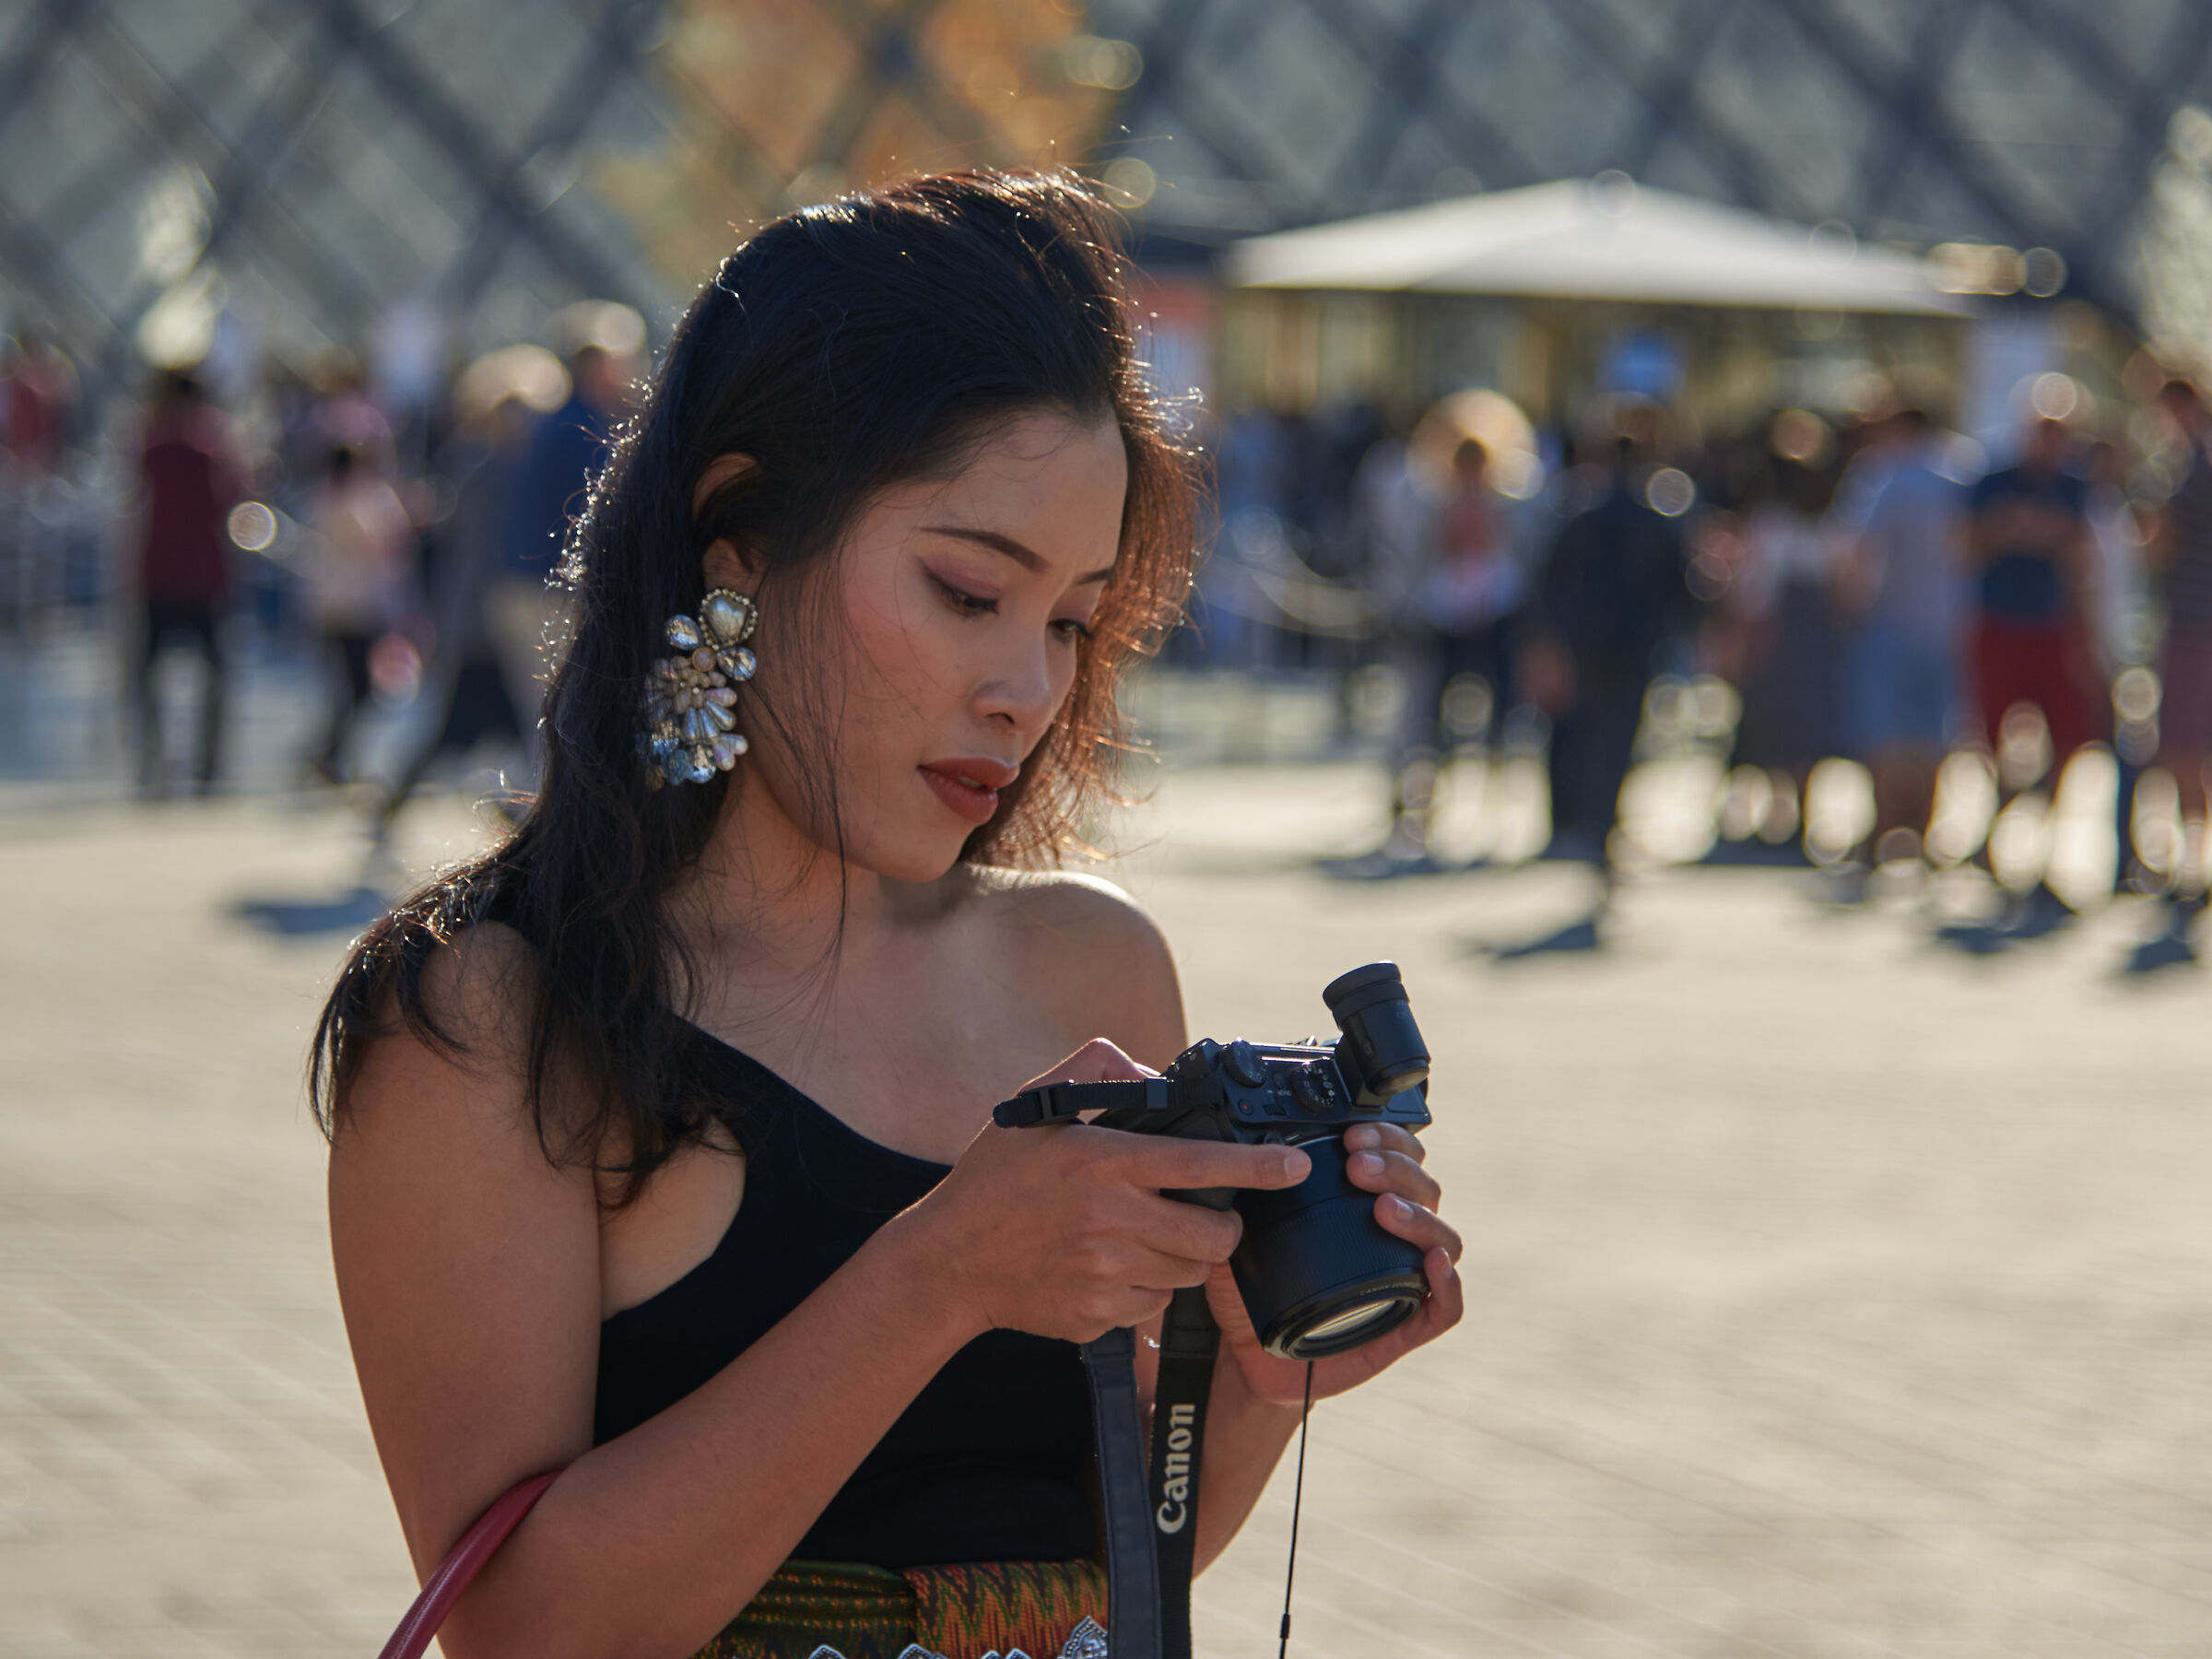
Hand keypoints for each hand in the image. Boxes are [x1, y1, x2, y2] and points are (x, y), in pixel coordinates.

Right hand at [905, 1040, 1312, 1345]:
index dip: (1259, 1166)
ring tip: (1143, 1238)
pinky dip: (1146, 1290)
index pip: (1202, 1164)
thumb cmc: (993, 1180)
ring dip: (1182, 1258)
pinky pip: (1153, 1307)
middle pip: (1213, 1237)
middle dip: (1222, 1227)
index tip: (1295, 1166)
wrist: (948, 1261)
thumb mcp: (1035, 1110)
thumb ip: (1095, 1072)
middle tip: (1204, 1216)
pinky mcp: (1097, 1316)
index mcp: (1104, 1162)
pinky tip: (1113, 1269)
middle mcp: (1111, 1220)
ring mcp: (1105, 1274)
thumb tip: (1151, 1074)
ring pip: (1189, 1275)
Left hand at [1204, 1121, 1462, 1406]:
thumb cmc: (1252, 1291)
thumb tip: (1239, 1155)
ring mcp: (1404, 1281)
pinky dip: (1448, 1284)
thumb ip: (1242, 1197)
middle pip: (1424, 1188)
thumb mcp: (1240, 1235)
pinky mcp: (1405, 1329)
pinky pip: (1445, 1308)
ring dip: (1419, 1217)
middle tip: (1358, 1167)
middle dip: (1396, 1168)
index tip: (1351, 1136)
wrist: (1246, 1357)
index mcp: (1363, 1205)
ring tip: (1384, 1209)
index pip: (1397, 1156)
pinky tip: (1432, 1263)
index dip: (1385, 1138)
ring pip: (1443, 1239)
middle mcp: (1393, 1236)